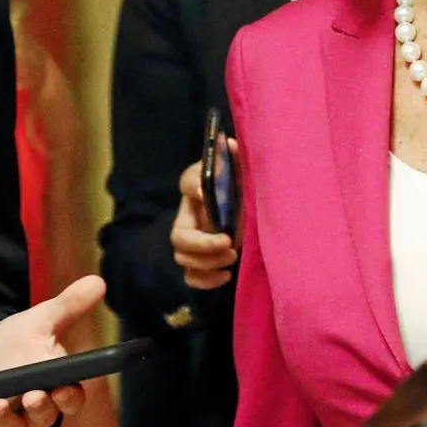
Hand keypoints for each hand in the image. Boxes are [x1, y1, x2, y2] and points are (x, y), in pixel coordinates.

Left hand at [0, 275, 106, 426]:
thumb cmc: (17, 347)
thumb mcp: (39, 322)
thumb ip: (68, 306)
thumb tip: (98, 281)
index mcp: (58, 387)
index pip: (72, 398)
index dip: (70, 397)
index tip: (64, 388)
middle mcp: (39, 412)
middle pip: (45, 418)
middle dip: (39, 409)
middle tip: (32, 396)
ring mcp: (13, 426)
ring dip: (6, 420)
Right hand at [170, 154, 237, 288]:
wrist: (248, 205)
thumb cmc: (240, 185)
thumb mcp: (240, 170)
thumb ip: (234, 158)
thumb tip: (229, 145)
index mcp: (197, 190)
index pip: (187, 182)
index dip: (193, 187)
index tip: (207, 194)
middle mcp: (189, 216)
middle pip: (178, 236)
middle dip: (201, 244)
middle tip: (228, 242)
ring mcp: (193, 241)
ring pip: (182, 258)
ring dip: (206, 263)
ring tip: (232, 256)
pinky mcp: (201, 261)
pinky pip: (191, 277)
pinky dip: (205, 281)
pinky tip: (226, 275)